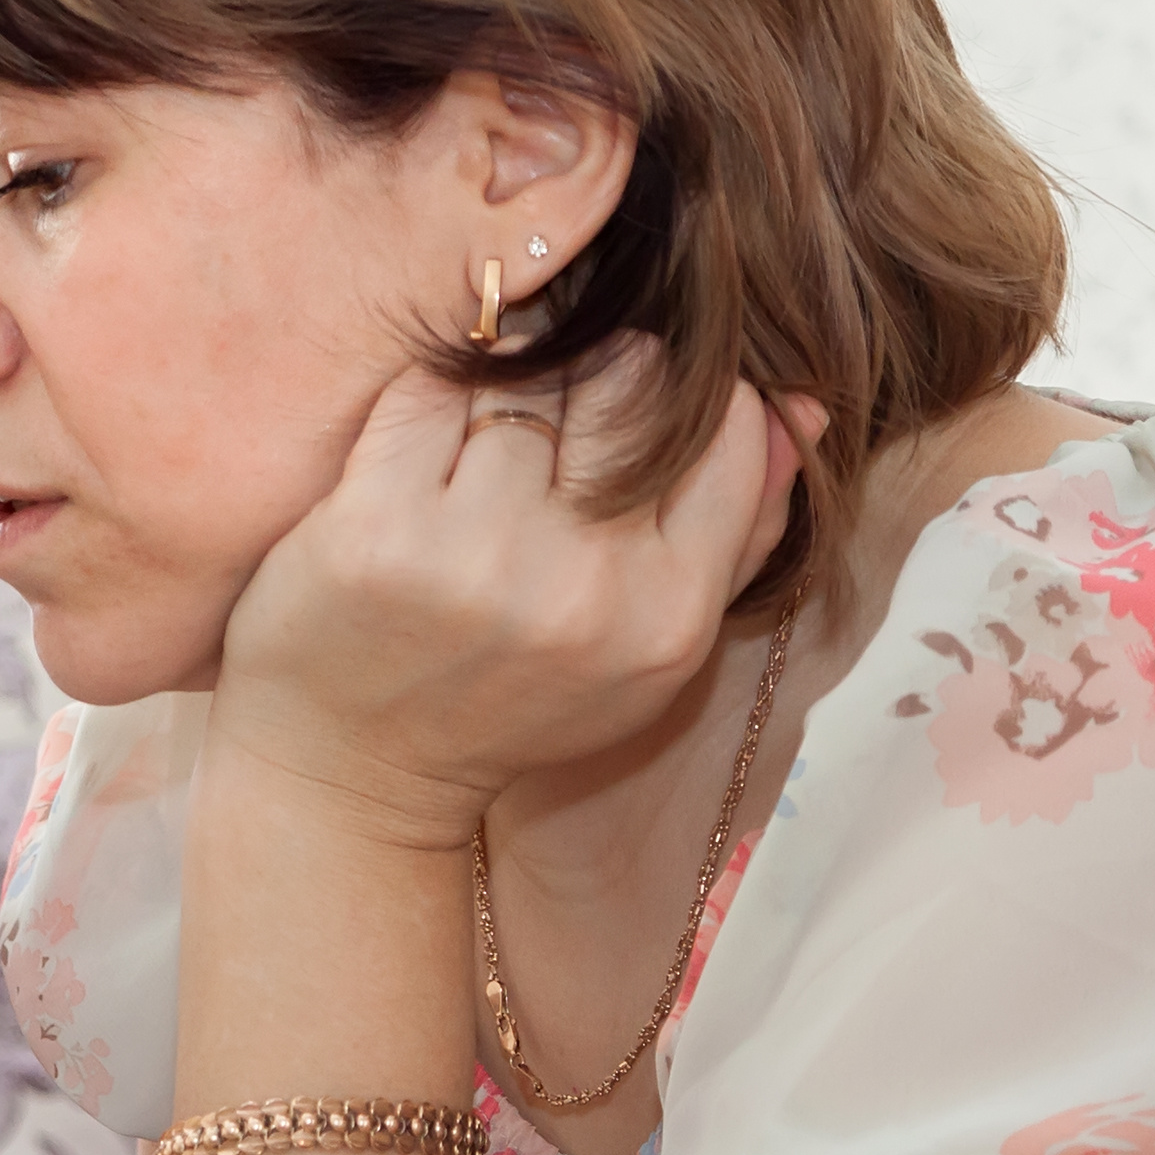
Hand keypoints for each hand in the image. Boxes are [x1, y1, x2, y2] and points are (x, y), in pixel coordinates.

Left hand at [209, 337, 798, 849]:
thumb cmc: (511, 697)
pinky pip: (432, 390)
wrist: (354, 776)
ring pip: (529, 378)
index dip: (686, 395)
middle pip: (629, 381)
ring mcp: (475, 556)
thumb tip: (801, 406)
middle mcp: (581, 588)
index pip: (728, 425)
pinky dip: (430, 399)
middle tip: (555, 420)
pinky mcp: (377, 526)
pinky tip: (420, 450)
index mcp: (668, 617)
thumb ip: (741, 530)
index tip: (639, 413)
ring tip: (484, 449)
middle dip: (596, 378)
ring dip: (509, 387)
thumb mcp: (649, 645)